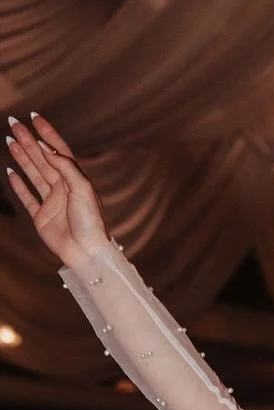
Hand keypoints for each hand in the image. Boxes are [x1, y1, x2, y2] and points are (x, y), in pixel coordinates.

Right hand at [6, 113, 108, 269]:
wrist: (87, 253)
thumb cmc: (90, 222)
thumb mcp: (82, 188)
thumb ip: (65, 166)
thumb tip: (46, 146)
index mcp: (76, 181)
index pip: (59, 151)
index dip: (47, 133)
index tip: (34, 117)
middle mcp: (64, 189)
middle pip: (43, 159)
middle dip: (28, 140)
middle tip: (13, 123)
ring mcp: (51, 203)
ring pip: (34, 174)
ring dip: (22, 157)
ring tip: (9, 140)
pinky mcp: (41, 218)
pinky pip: (27, 197)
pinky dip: (18, 185)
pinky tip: (10, 171)